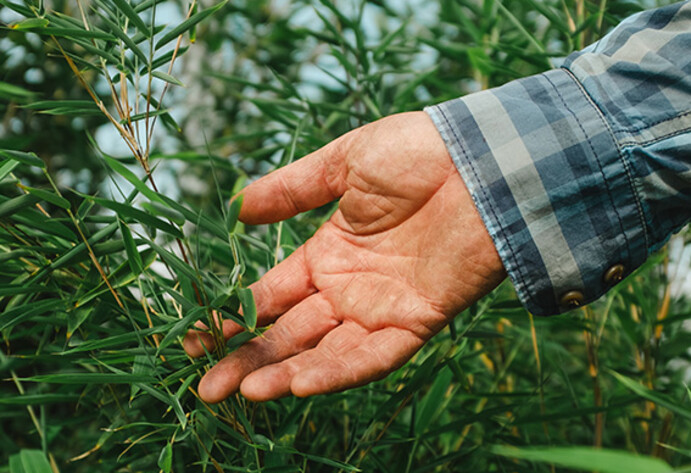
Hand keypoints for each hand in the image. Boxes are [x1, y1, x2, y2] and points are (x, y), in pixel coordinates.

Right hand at [183, 111, 505, 402]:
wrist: (481, 160)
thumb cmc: (415, 153)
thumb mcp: (344, 162)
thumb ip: (292, 188)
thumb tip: (237, 208)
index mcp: (327, 255)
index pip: (270, 296)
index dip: (233, 316)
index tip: (196, 335)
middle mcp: (348, 289)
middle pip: (289, 333)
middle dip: (247, 359)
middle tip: (207, 387)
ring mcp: (380, 308)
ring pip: (325, 352)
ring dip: (284, 373)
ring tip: (243, 392)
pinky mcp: (416, 321)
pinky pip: (373, 355)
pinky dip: (337, 371)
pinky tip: (296, 384)